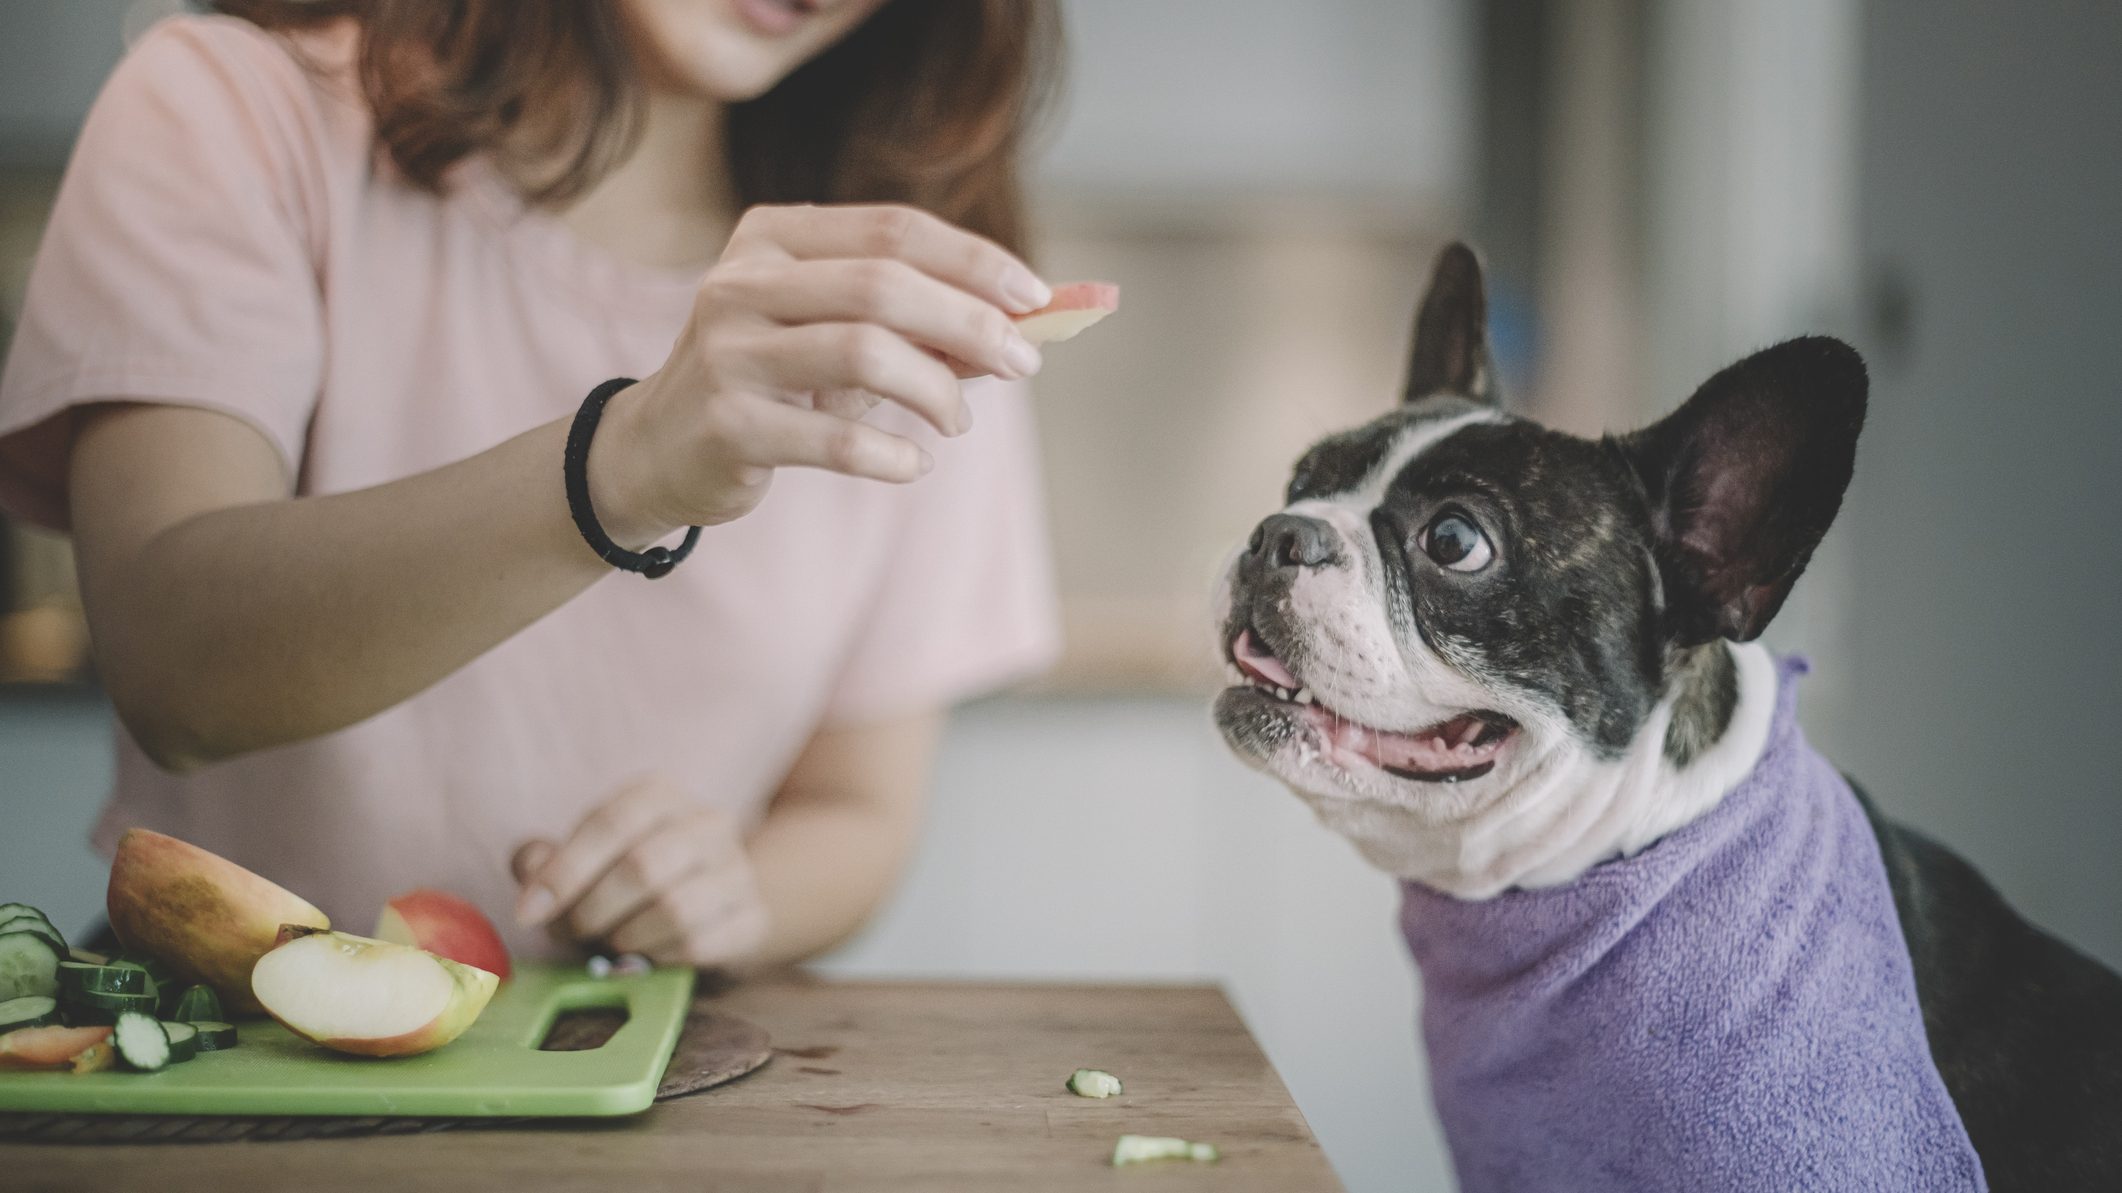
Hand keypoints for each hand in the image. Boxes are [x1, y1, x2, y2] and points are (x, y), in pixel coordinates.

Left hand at [511, 776, 769, 969]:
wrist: (717, 897)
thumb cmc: (632, 876)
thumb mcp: (586, 857)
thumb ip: (546, 859)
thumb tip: (530, 871)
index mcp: (660, 794)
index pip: (612, 821)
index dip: (564, 871)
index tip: (527, 914)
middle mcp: (708, 822)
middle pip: (643, 868)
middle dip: (591, 911)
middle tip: (570, 934)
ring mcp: (738, 869)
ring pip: (674, 910)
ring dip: (626, 938)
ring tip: (611, 942)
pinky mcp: (753, 916)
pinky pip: (699, 946)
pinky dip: (659, 958)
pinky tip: (648, 954)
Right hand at [587, 203, 1051, 543]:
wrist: (655, 449)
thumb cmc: (769, 381)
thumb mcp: (827, 332)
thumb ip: (908, 322)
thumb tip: (1017, 328)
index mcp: (771, 238)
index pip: (892, 229)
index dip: (974, 260)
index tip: (1036, 297)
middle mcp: (741, 282)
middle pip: (884, 285)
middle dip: (971, 324)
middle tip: (1024, 363)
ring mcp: (728, 352)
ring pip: (864, 353)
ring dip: (937, 390)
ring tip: (956, 420)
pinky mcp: (727, 424)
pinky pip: (835, 436)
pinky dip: (892, 453)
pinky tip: (914, 463)